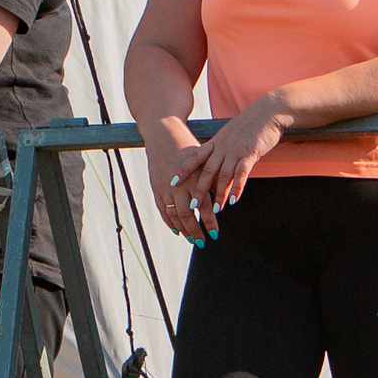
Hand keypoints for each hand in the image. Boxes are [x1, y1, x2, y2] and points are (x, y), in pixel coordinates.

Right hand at [140, 118, 213, 243]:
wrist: (163, 135)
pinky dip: (169, 221)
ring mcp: (165, 187)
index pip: (203, 206)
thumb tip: (220, 198)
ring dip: (182, 229)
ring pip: (174, 214)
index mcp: (195, 178)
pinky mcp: (156, 187)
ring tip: (190, 239)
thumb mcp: (203, 161)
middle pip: (187, 215)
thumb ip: (210, 180)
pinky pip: (162, 209)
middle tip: (203, 242)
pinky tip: (176, 229)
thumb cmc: (187, 147)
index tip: (215, 233)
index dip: (209, 222)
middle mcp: (180, 185)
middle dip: (195, 231)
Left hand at [175, 97, 290, 227]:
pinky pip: (242, 173)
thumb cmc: (252, 123)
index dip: (184, 170)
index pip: (195, 158)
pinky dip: (237, 187)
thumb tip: (219, 163)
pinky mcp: (250, 153)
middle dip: (199, 189)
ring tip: (215, 209)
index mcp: (216, 142)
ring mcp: (236, 150)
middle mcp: (223, 147)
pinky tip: (234, 200)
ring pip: (224, 175)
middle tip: (192, 206)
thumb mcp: (232, 134)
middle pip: (207, 171)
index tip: (173, 182)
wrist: (270, 111)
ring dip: (219, 194)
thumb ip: (224, 148)